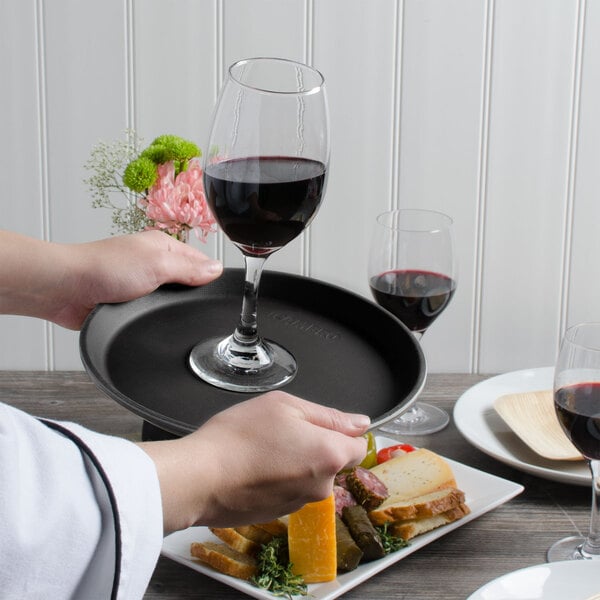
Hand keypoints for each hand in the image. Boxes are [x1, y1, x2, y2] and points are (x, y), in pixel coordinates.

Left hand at [0, 230, 222, 328]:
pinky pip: (151, 315)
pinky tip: (155, 323)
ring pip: (169, 302)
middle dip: (191, 296)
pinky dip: (153, 320)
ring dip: (169, 310)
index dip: (211, 276)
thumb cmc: (102, 267)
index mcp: (162, 247)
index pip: (199, 261)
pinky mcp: (128, 306)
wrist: (65, 289)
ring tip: (175, 316)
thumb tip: (217, 269)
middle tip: (199, 307)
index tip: (222, 290)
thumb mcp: (157, 264)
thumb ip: (189, 268)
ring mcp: (140, 286)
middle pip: (186, 283)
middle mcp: (152, 264)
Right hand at [139, 391, 369, 532]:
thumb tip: (360, 424)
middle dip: (315, 446)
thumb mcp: (285, 406)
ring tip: (263, 449)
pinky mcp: (279, 515)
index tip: (317, 425)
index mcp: (329, 454)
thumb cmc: (240, 437)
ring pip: (309, 476)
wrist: (200, 478)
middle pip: (333, 462)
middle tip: (282, 430)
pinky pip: (289, 491)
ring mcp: (300, 503)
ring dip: (295, 463)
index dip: (342, 432)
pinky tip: (254, 467)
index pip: (358, 446)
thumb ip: (328, 415)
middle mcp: (321, 485)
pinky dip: (278, 479)